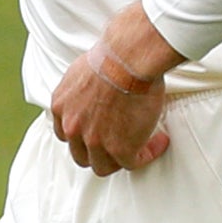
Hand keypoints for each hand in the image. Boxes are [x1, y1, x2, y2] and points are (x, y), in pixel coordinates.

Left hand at [47, 2, 183, 176]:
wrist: (126, 59)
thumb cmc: (112, 56)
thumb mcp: (81, 71)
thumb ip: (82, 90)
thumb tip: (98, 89)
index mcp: (61, 106)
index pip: (66, 133)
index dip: (83, 136)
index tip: (101, 131)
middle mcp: (71, 126)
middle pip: (80, 155)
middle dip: (99, 152)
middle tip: (120, 143)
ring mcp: (93, 140)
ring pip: (102, 166)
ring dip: (121, 159)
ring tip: (141, 146)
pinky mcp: (118, 148)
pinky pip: (133, 163)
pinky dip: (147, 154)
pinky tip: (160, 141)